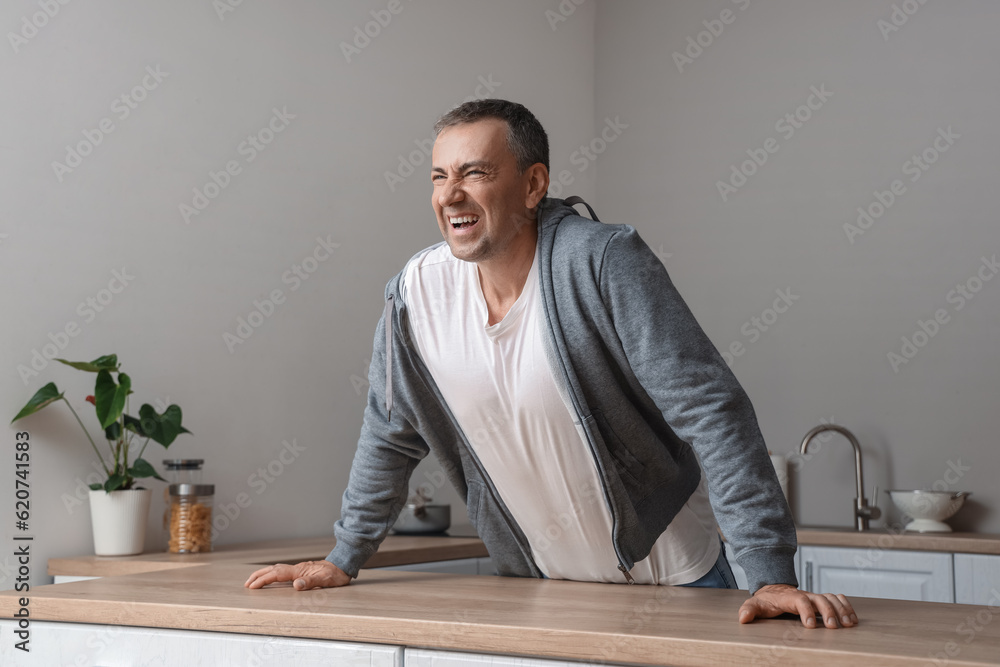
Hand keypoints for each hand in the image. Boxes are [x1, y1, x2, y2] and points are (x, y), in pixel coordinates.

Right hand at [244, 560, 351, 590]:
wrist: (344, 565)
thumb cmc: (336, 574)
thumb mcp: (326, 580)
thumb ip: (311, 582)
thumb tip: (296, 585)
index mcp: (300, 571)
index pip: (277, 575)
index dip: (263, 580)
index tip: (252, 586)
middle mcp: (297, 568)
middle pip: (273, 570)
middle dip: (259, 576)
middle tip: (247, 584)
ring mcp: (299, 569)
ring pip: (277, 569)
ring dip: (264, 574)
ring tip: (254, 580)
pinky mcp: (302, 571)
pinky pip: (283, 572)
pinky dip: (273, 574)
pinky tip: (273, 578)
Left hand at [738, 584, 857, 627]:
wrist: (774, 590)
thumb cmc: (766, 600)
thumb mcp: (755, 604)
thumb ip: (749, 610)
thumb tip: (743, 618)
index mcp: (789, 597)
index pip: (800, 600)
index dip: (807, 611)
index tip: (810, 625)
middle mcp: (804, 594)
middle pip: (820, 598)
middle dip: (828, 612)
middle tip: (833, 627)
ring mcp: (814, 596)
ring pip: (831, 598)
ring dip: (841, 609)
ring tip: (848, 624)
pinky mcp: (821, 600)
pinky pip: (837, 599)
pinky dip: (846, 606)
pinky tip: (853, 619)